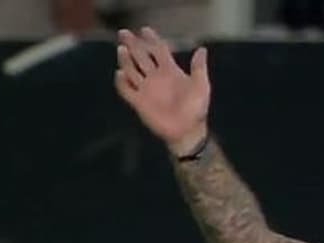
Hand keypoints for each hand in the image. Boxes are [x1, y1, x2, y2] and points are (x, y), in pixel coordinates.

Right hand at [113, 27, 210, 155]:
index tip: (144, 30)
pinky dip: (121, 82)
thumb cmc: (196, 109)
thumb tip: (202, 49)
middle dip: (133, 44)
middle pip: (141, 56)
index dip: (152, 39)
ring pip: (131, 70)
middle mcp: (156, 77)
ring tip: (122, 49)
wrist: (188, 131)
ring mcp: (146, 89)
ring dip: (126, 59)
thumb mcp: (201, 87)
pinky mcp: (139, 102)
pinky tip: (121, 74)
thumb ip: (199, 68)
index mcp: (170, 71)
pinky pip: (126, 90)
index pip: (158, 50)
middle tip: (124, 33)